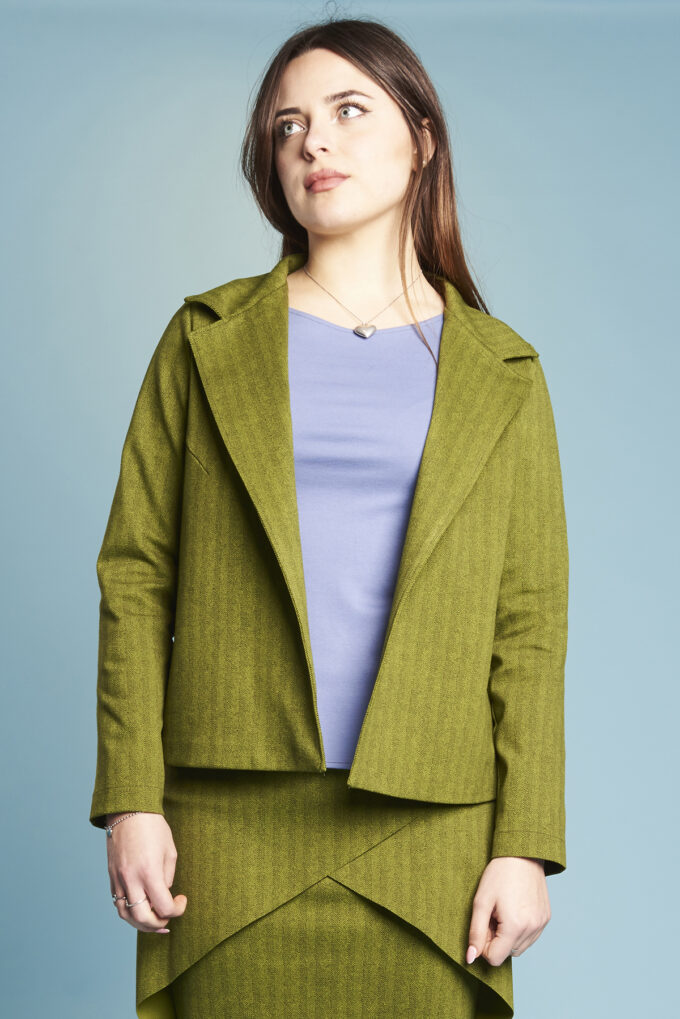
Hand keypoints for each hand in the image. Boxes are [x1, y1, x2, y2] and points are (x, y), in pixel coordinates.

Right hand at [106, 812, 187, 933]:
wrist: (129, 811)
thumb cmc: (153, 827)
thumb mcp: (169, 851)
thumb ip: (167, 877)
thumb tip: (163, 894)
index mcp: (149, 872)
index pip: (163, 907)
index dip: (176, 910)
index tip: (181, 900)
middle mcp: (131, 880)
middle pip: (142, 919)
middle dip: (157, 925)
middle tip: (168, 920)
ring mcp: (118, 879)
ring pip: (125, 915)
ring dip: (140, 924)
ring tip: (154, 922)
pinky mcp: (111, 877)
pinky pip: (117, 903)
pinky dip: (129, 912)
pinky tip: (140, 909)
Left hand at [466, 857, 549, 965]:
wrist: (523, 853)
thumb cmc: (499, 875)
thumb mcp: (481, 902)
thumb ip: (476, 933)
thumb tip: (471, 958)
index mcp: (515, 926)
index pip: (495, 958)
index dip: (484, 945)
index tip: (484, 923)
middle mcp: (532, 929)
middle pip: (508, 953)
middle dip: (497, 940)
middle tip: (493, 914)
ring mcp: (541, 924)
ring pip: (520, 947)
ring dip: (509, 936)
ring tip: (504, 911)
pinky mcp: (546, 918)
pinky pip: (530, 937)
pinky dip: (520, 931)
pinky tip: (515, 910)